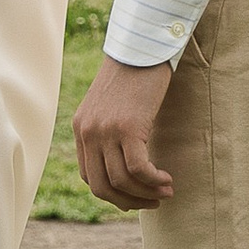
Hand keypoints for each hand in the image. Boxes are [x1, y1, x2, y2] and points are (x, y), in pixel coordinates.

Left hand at [74, 57, 175, 210]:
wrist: (143, 46)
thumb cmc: (133, 73)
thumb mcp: (111, 104)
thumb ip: (109, 129)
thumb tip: (126, 161)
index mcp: (81, 128)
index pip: (89, 176)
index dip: (113, 193)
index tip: (135, 196)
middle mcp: (88, 132)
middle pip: (102, 186)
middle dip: (129, 202)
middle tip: (152, 203)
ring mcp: (106, 131)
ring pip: (122, 181)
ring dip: (146, 194)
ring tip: (166, 192)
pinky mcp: (128, 127)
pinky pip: (139, 168)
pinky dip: (153, 180)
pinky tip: (167, 179)